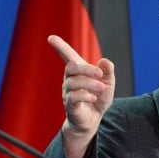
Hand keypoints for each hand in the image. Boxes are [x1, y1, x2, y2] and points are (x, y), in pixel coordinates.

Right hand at [47, 35, 114, 157]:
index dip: (59, 46)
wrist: (93, 120)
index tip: (50, 37)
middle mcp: (69, 80)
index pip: (67, 56)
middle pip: (71, 67)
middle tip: (100, 74)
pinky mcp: (70, 105)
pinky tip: (93, 98)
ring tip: (102, 88)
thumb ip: (108, 72)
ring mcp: (68, 92)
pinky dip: (85, 95)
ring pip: (73, 82)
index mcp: (78, 71)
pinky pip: (73, 97)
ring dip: (89, 83)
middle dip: (86, 68)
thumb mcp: (108, 84)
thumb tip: (104, 61)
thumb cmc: (98, 98)